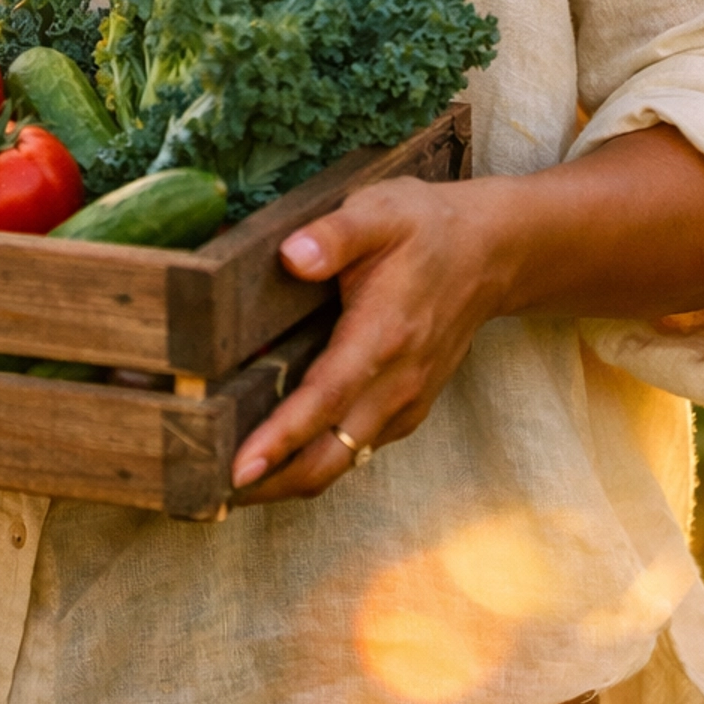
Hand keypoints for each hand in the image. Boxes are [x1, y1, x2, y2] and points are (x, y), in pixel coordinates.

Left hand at [228, 122, 703, 504]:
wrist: (494, 252)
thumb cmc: (427, 228)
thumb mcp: (381, 212)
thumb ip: (335, 234)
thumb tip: (292, 256)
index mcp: (384, 335)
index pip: (325, 400)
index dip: (280, 438)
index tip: (237, 467)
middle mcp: (398, 382)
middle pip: (331, 456)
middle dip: (273, 483)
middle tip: (210, 491)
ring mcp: (406, 401)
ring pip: (344, 462)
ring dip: (291, 479)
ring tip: (233, 485)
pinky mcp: (408, 407)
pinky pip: (360, 450)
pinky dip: (319, 461)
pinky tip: (280, 456)